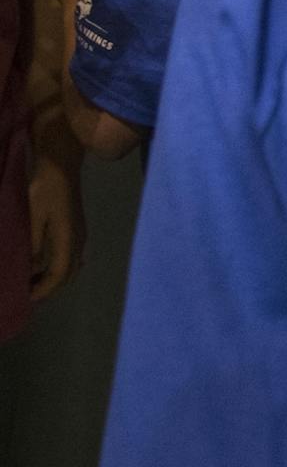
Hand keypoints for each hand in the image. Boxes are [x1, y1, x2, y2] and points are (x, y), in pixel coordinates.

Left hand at [26, 148, 83, 300]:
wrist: (61, 168)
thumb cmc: (44, 191)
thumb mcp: (33, 218)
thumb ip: (33, 246)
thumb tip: (31, 270)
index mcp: (67, 240)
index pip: (59, 274)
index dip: (44, 290)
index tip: (26, 298)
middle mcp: (78, 241)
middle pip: (69, 274)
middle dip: (50, 289)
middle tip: (27, 294)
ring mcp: (80, 235)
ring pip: (72, 266)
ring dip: (54, 279)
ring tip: (32, 282)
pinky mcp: (76, 229)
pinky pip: (71, 257)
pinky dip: (58, 268)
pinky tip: (43, 266)